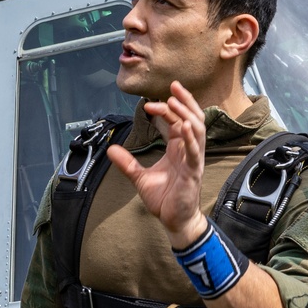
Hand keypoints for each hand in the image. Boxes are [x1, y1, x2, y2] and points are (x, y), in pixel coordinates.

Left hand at [106, 82, 208, 247]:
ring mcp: (192, 160)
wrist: (174, 221)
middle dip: (184, 101)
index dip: (166, 109)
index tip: (149, 102)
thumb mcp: (139, 177)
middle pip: (191, 118)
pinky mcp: (193, 172)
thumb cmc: (164, 199)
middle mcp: (187, 150)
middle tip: (173, 86)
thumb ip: (127, 163)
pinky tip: (183, 126)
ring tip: (175, 101)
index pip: (176, 121)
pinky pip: (194, 152)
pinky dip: (190, 138)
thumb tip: (110, 149)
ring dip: (187, 114)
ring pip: (197, 130)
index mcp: (177, 148)